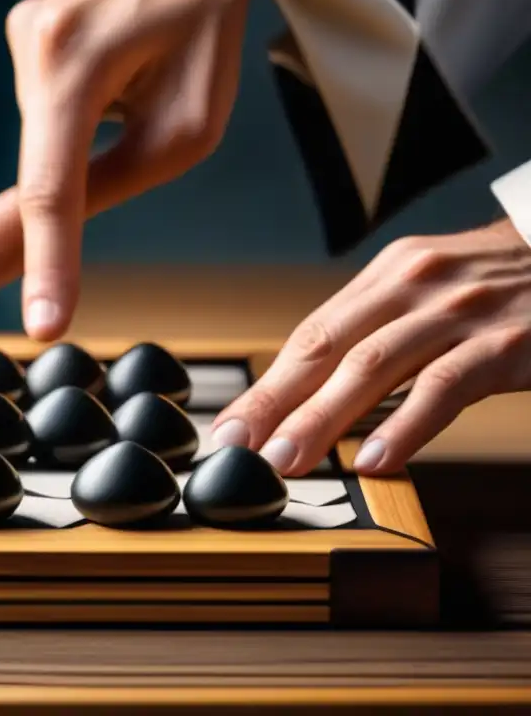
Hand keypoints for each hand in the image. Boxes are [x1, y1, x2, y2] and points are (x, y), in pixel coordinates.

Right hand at [0, 0, 288, 342]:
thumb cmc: (203, 33)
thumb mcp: (184, 127)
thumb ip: (109, 183)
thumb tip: (41, 234)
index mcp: (74, 65)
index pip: (50, 192)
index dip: (47, 264)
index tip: (41, 327)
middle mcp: (31, 49)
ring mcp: (21, 45)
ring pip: (40, 155)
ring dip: (73, 169)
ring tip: (138, 99)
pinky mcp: (25, 47)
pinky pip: (44, 125)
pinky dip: (65, 142)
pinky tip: (118, 85)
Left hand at [211, 218, 530, 476]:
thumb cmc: (506, 282)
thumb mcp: (434, 289)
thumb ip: (379, 331)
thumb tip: (319, 392)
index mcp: (389, 275)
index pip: (312, 335)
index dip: (268, 385)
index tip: (233, 426)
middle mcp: (414, 285)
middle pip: (327, 349)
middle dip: (274, 402)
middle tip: (238, 447)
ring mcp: (458, 312)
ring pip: (372, 368)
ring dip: (322, 419)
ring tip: (287, 460)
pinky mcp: (505, 344)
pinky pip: (443, 387)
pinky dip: (405, 425)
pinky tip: (376, 459)